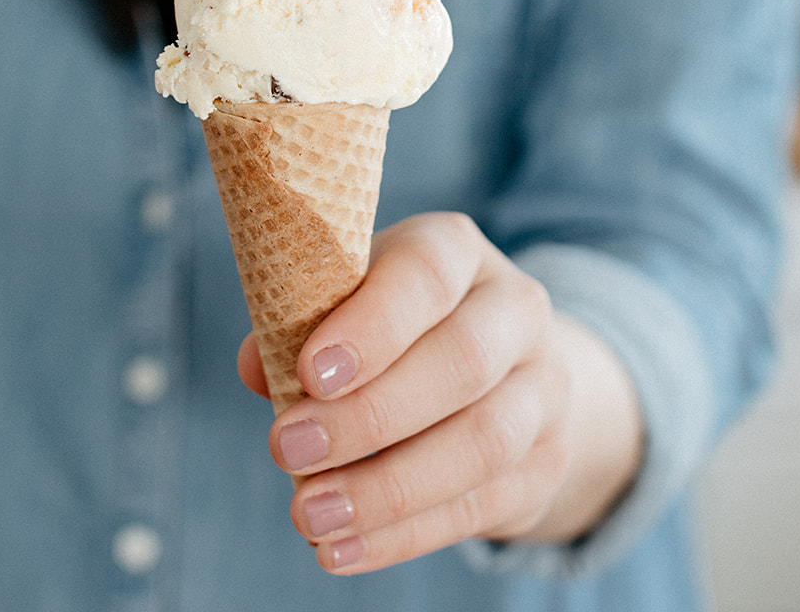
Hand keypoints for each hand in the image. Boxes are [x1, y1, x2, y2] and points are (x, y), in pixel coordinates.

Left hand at [237, 212, 642, 574]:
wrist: (502, 366)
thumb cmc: (393, 322)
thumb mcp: (351, 298)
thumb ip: (301, 321)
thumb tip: (255, 365)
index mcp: (457, 250)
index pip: (427, 275)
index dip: (372, 325)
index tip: (309, 373)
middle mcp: (515, 308)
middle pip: (462, 362)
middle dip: (369, 415)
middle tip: (287, 449)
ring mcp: (542, 387)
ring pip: (482, 442)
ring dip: (387, 489)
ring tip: (310, 515)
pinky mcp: (544, 463)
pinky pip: (480, 506)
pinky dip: (405, 535)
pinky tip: (343, 550)